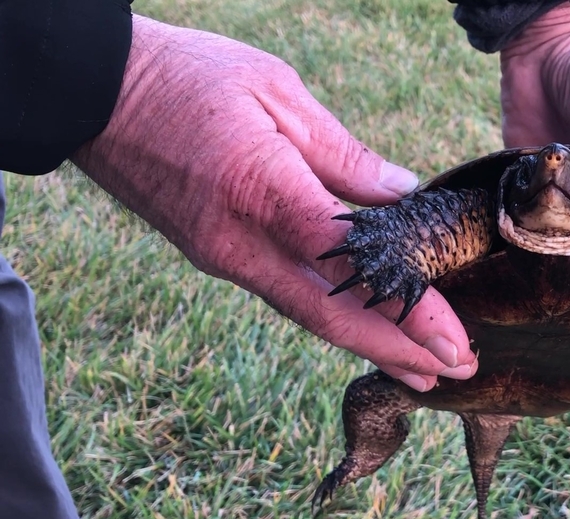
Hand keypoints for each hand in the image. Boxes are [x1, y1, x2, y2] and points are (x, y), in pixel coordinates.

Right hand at [71, 16, 476, 391]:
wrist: (93, 94)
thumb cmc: (187, 78)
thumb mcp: (277, 91)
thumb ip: (344, 154)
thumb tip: (402, 195)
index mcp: (263, 190)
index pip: (350, 265)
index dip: (406, 308)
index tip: (453, 340)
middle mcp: (240, 242)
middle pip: (330, 316)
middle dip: (398, 350)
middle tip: (458, 371)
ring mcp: (223, 256)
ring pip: (309, 315)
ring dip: (370, 344)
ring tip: (424, 368)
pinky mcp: (214, 255)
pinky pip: (285, 296)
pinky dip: (334, 320)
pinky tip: (367, 329)